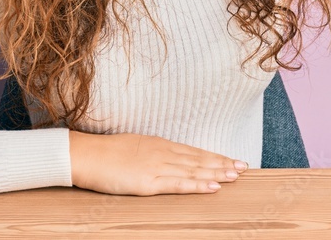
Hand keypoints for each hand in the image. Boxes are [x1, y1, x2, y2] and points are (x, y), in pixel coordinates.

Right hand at [68, 130, 247, 195]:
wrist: (86, 155)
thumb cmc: (105, 153)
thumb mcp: (133, 147)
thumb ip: (151, 153)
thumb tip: (163, 158)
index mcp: (159, 144)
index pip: (193, 151)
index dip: (214, 156)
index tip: (232, 159)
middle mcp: (163, 153)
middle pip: (199, 159)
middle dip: (222, 164)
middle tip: (244, 168)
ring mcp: (157, 167)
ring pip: (194, 171)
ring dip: (217, 173)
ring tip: (236, 176)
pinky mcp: (149, 182)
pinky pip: (179, 184)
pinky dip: (198, 186)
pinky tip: (213, 187)